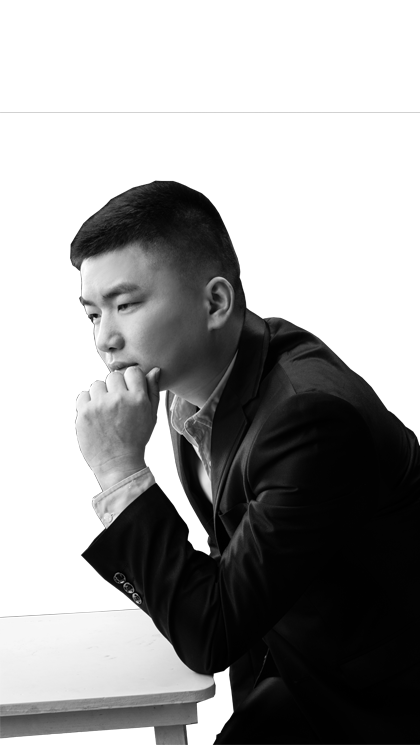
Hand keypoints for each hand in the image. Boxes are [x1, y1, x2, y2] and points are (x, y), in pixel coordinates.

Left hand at [75, 365, 161, 486]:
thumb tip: (154, 370)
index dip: (131, 379)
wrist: (118, 463)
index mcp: (137, 398)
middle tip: (118, 403)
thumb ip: (154, 391)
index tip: (130, 390)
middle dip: (116, 387)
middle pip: (114, 376)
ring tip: (106, 410)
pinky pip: (83, 395)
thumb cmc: (136, 439)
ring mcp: (99, 405)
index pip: (132, 371)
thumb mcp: (152, 416)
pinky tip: (96, 414)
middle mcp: (118, 399)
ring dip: (101, 394)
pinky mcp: (84, 413)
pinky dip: (88, 403)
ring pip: (97, 384)